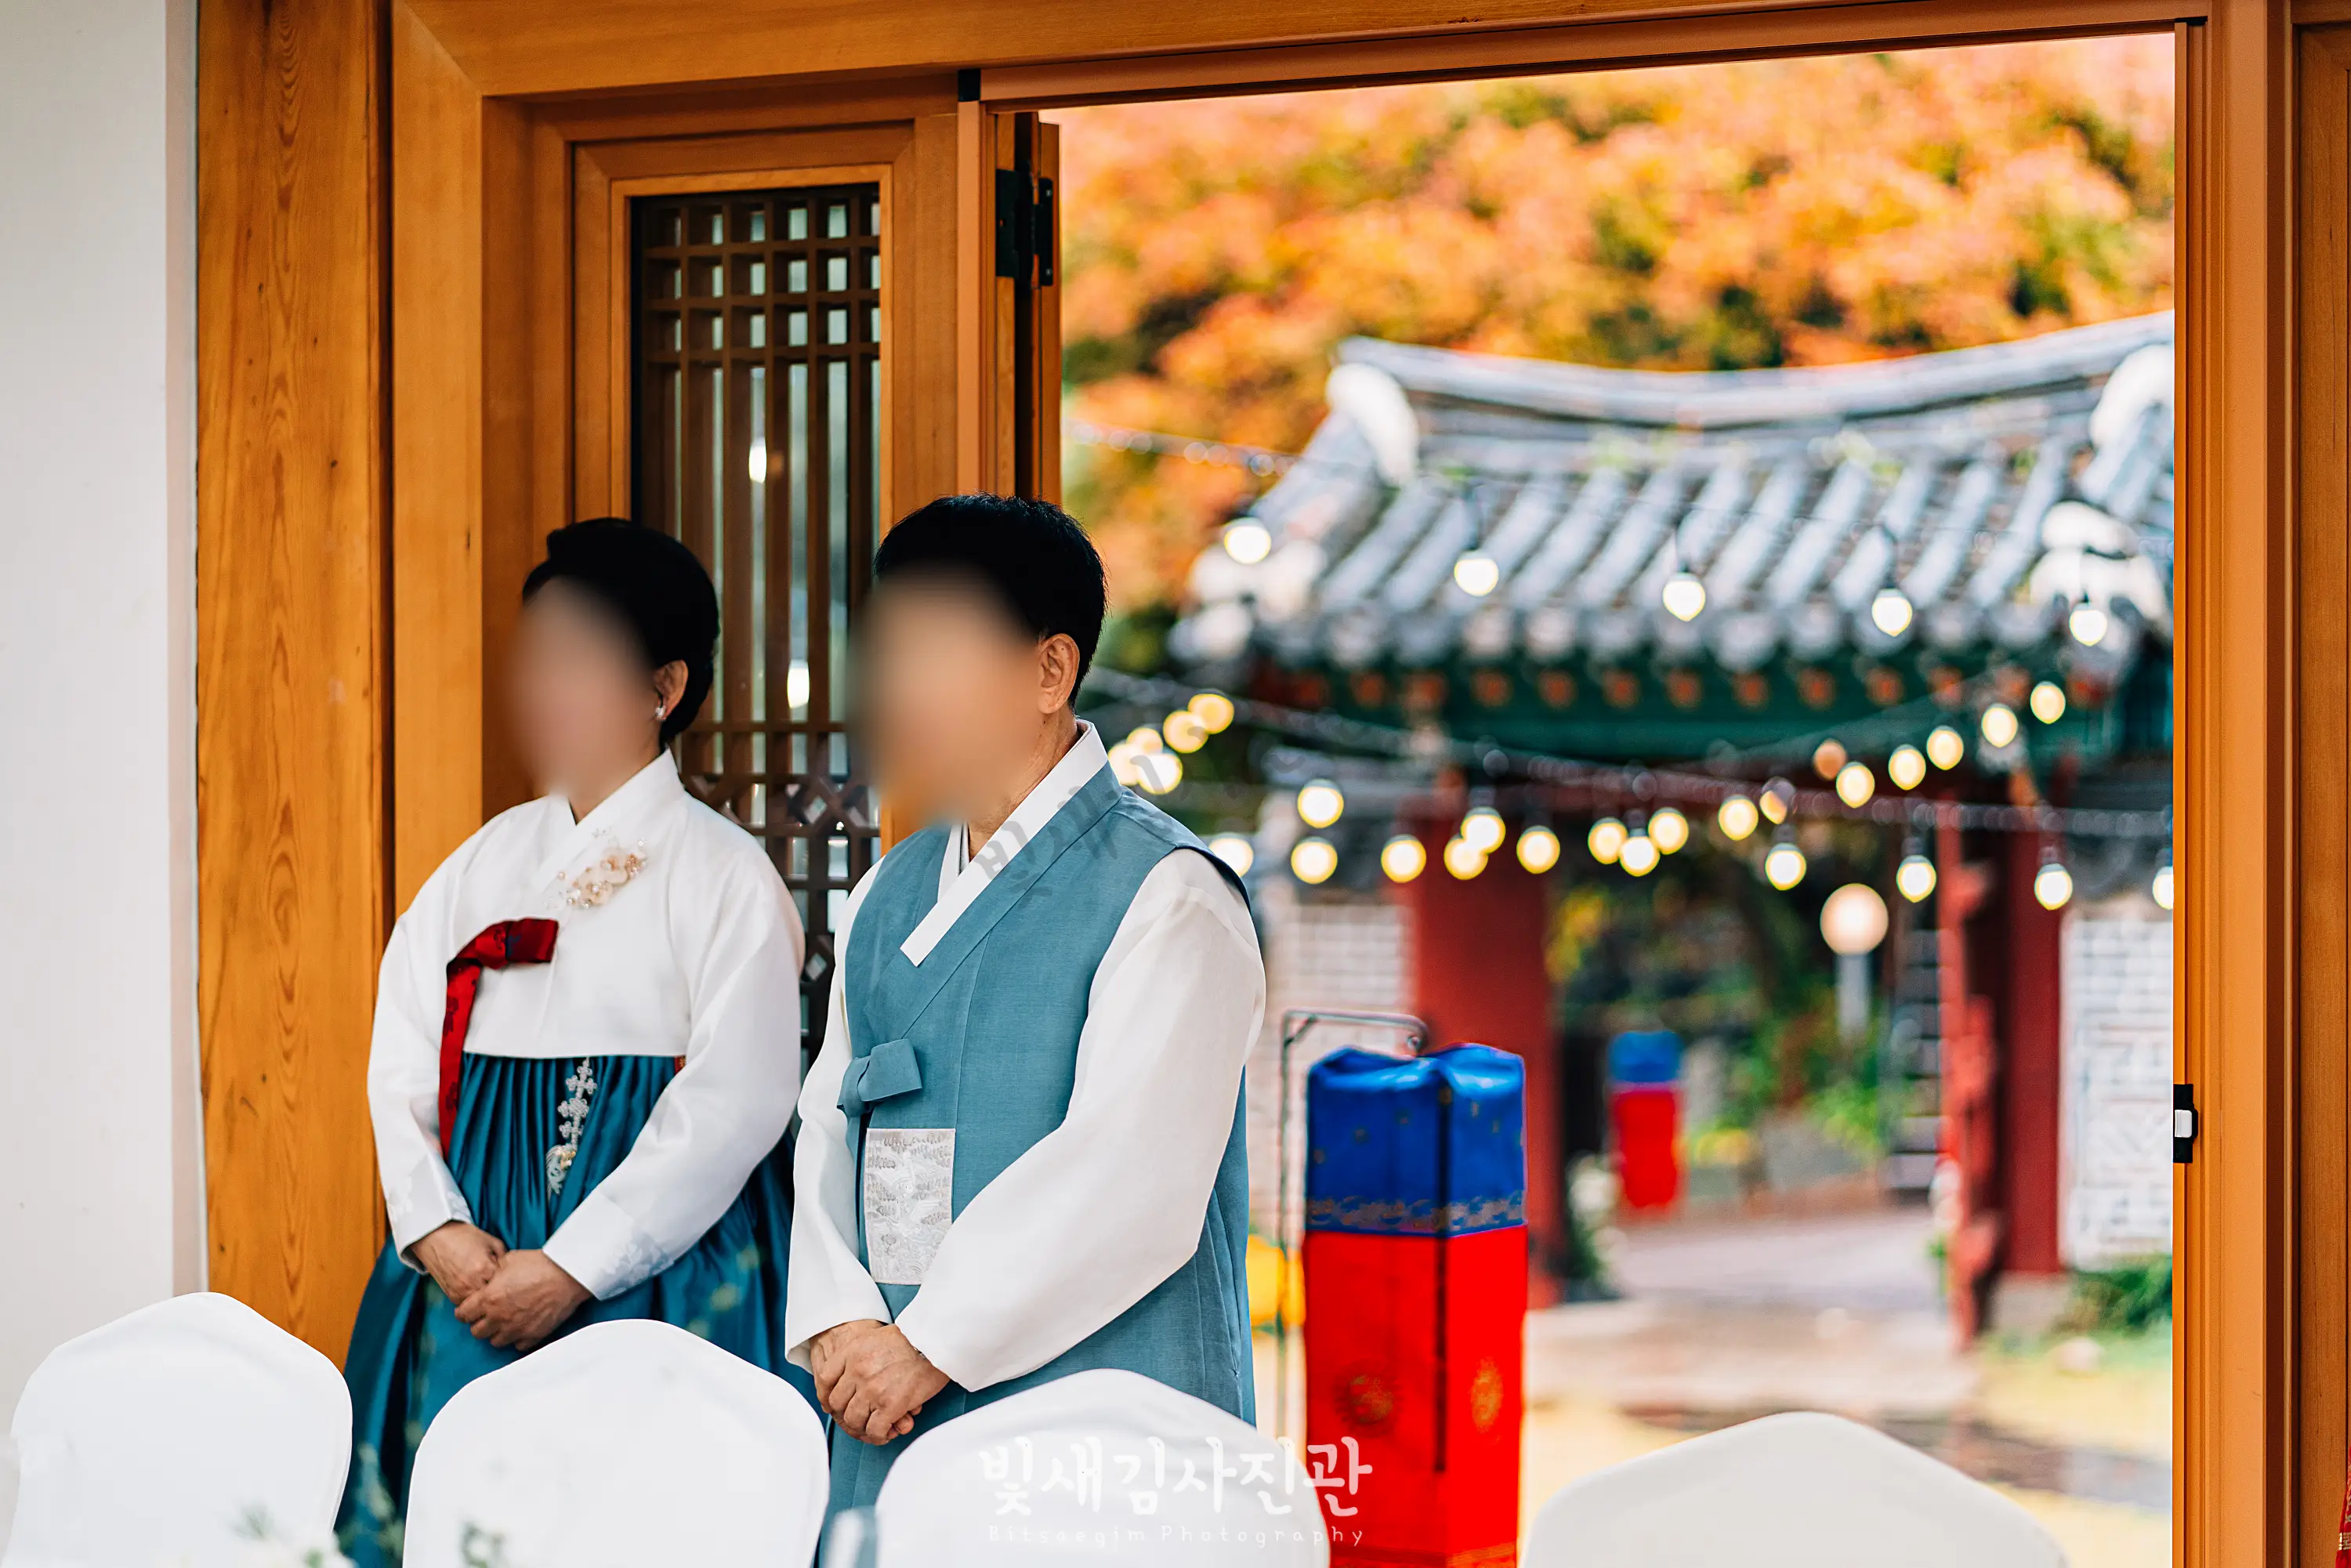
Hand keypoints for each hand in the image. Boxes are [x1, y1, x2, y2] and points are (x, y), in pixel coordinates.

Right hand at [409, 1221, 505, 1302]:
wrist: (436, 1237)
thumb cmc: (465, 1237)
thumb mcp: (491, 1242)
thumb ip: (504, 1258)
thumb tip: (510, 1272)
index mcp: (484, 1268)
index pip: (504, 1283)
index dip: (507, 1279)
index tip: (507, 1275)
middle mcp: (471, 1283)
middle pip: (493, 1297)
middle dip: (497, 1291)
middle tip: (496, 1281)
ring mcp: (460, 1291)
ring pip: (480, 1304)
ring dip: (484, 1297)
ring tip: (484, 1283)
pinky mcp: (451, 1295)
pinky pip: (467, 1304)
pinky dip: (472, 1298)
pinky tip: (474, 1285)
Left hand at [453, 1249, 590, 1350]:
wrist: (567, 1274)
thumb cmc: (539, 1263)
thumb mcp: (509, 1259)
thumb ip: (494, 1272)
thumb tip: (491, 1277)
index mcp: (488, 1298)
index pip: (463, 1315)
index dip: (465, 1311)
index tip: (470, 1309)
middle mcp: (498, 1317)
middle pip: (477, 1332)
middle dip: (480, 1323)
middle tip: (488, 1316)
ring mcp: (516, 1329)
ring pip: (495, 1342)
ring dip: (497, 1333)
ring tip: (505, 1323)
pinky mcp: (533, 1335)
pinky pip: (518, 1345)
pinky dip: (518, 1338)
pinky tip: (522, 1327)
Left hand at [815, 1322, 948, 1444]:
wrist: (936, 1341)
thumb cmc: (913, 1338)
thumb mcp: (877, 1337)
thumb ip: (860, 1355)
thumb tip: (854, 1379)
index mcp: (852, 1351)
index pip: (825, 1380)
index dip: (826, 1396)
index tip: (833, 1404)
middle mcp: (857, 1371)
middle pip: (838, 1404)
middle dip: (846, 1415)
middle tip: (858, 1420)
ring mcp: (872, 1389)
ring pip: (854, 1420)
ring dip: (862, 1427)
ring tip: (873, 1428)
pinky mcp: (890, 1404)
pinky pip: (875, 1430)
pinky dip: (878, 1435)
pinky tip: (886, 1433)